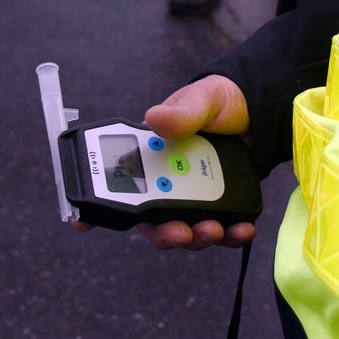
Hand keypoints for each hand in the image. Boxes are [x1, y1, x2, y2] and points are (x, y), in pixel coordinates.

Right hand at [71, 74, 255, 249]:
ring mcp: (193, 201)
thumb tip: (154, 118)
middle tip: (179, 232)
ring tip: (215, 230)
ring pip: (185, 232)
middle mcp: (165, 186)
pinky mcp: (221, 209)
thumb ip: (182, 112)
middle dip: (164, 234)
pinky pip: (222, 230)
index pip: (116, 187)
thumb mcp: (202, 100)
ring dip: (197, 238)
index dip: (96, 209)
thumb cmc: (217, 103)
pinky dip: (231, 235)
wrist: (256, 113)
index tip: (81, 222)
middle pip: (152, 222)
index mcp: (149, 159)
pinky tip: (243, 230)